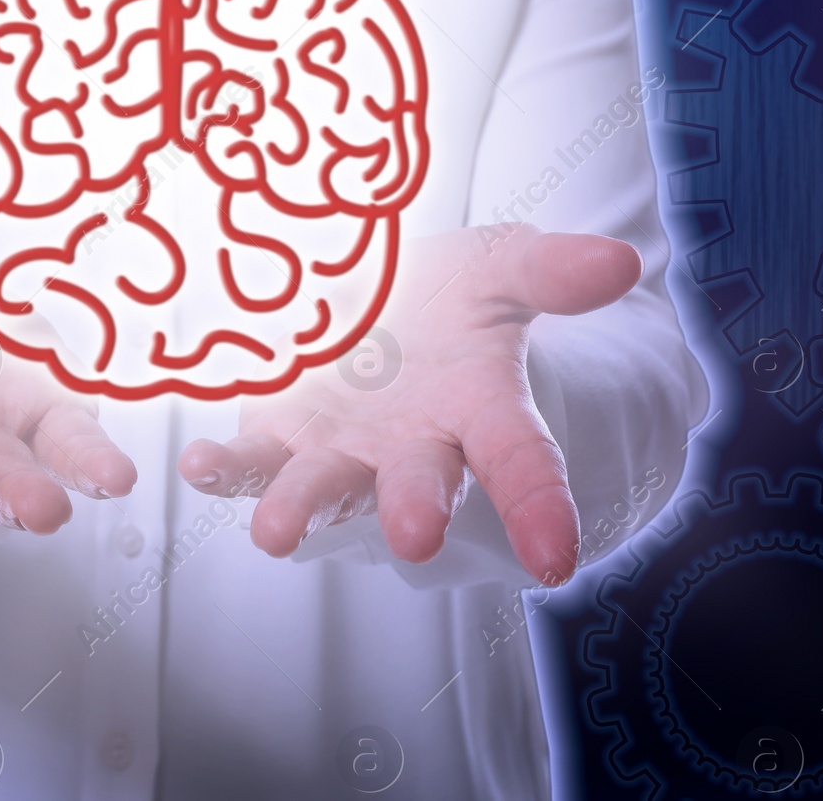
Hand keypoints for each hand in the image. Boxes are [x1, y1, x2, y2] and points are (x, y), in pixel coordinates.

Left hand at [177, 224, 640, 584]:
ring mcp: (340, 448)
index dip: (540, 507)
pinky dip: (225, 468)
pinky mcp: (275, 436)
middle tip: (415, 534)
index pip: (519, 459)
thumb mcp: (497, 267)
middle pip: (418, 483)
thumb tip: (621, 263)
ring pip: (324, 488)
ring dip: (301, 510)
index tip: (557, 558)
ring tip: (278, 533)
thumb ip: (547, 270)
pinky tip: (200, 465)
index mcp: (477, 406)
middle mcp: (411, 446)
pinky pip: (249, 459)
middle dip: (415, 507)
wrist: (369, 296)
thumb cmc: (445, 295)